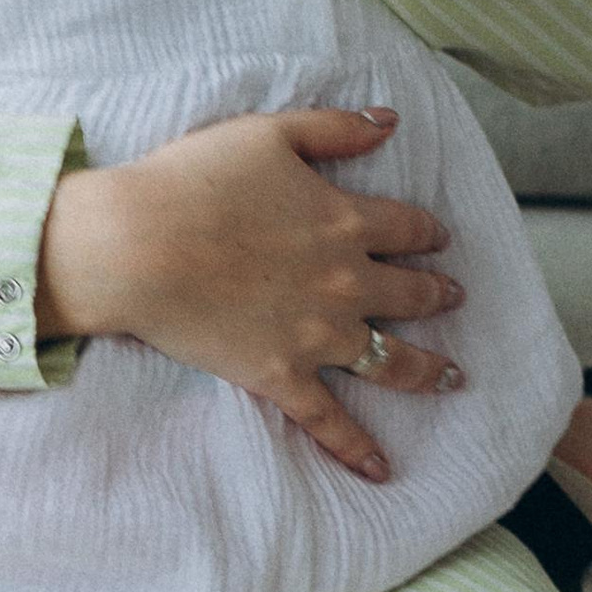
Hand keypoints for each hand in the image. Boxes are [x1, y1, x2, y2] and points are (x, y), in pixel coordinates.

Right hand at [37, 105, 464, 478]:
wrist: (137, 246)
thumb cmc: (192, 181)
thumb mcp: (267, 133)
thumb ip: (334, 128)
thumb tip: (390, 121)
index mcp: (346, 220)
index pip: (407, 227)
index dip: (426, 232)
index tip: (437, 239)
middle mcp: (346, 282)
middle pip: (411, 293)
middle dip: (437, 294)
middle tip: (454, 298)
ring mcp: (318, 336)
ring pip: (391, 359)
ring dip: (427, 369)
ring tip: (451, 378)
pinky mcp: (282, 377)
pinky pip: (330, 421)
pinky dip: (358, 448)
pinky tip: (382, 470)